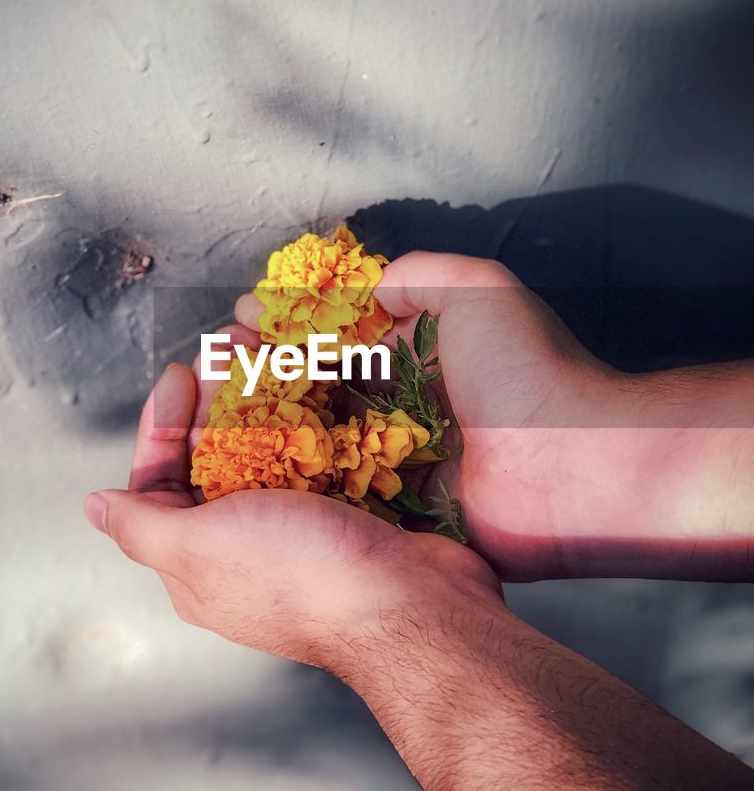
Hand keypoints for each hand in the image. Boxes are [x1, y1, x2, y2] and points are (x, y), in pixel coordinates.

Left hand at [83, 361, 499, 669]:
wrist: (408, 605)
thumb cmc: (298, 576)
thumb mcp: (198, 547)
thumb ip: (140, 524)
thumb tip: (92, 506)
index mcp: (196, 564)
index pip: (158, 483)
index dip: (163, 425)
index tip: (181, 376)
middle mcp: (241, 551)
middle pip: (214, 459)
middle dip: (219, 401)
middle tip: (234, 348)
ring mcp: (297, 534)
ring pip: (269, 452)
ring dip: (267, 401)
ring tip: (275, 355)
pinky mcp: (346, 517)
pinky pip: (319, 458)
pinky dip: (315, 421)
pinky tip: (320, 388)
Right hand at [236, 253, 752, 580]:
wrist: (576, 467)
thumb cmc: (530, 373)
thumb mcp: (477, 290)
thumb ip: (418, 277)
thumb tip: (370, 288)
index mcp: (422, 356)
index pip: (339, 336)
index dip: (288, 326)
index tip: (243, 318)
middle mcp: (405, 409)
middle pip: (317, 387)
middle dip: (262, 373)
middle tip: (214, 365)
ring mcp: (399, 463)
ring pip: (316, 439)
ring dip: (265, 424)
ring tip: (215, 408)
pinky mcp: (397, 513)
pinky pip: (335, 492)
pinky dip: (292, 479)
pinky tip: (246, 466)